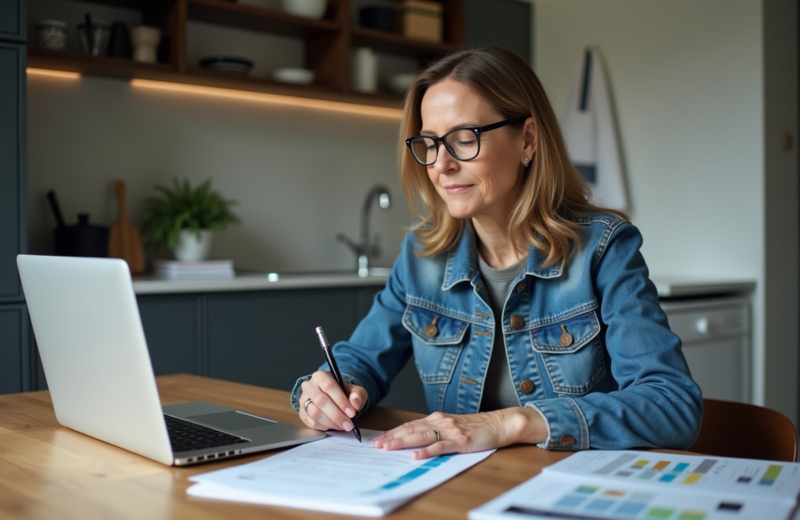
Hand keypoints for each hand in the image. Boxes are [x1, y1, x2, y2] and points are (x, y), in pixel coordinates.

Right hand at [299, 371, 367, 432]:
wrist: (333, 397)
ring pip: (315, 413)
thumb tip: (355, 403)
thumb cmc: (344, 392)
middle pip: (320, 400)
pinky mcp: (302, 413)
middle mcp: (309, 386)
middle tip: (348, 424)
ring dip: (331, 423)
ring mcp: (303, 400)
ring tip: (343, 426)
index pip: (329, 386)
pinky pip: (312, 422)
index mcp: (321, 376)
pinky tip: (334, 426)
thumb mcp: (355, 390)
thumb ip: (357, 395)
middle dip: (337, 415)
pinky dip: (325, 427)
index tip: (352, 412)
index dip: (341, 400)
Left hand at [372, 407, 546, 458]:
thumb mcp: (451, 426)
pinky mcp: (460, 441)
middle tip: (376, 445)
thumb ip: (435, 431)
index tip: (380, 438)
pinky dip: (427, 451)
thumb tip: (416, 440)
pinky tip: (416, 456)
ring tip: (388, 447)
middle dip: (392, 437)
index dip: (393, 432)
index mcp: (436, 418)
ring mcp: (450, 431)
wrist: (499, 423)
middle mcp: (440, 422)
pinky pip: (440, 447)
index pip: (409, 425)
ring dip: (402, 442)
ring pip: (421, 436)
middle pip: (411, 429)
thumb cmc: (476, 427)